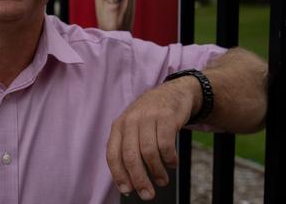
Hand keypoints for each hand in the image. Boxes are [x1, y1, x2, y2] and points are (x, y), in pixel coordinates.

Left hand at [106, 77, 197, 200]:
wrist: (172, 93)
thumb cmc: (150, 117)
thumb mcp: (134, 127)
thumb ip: (129, 148)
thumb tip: (130, 181)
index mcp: (118, 126)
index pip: (112, 154)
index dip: (118, 175)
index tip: (127, 191)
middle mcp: (130, 121)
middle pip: (130, 156)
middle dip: (139, 179)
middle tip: (148, 195)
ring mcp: (148, 117)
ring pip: (149, 153)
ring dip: (157, 172)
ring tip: (162, 180)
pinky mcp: (166, 117)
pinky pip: (166, 144)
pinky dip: (170, 159)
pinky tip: (172, 164)